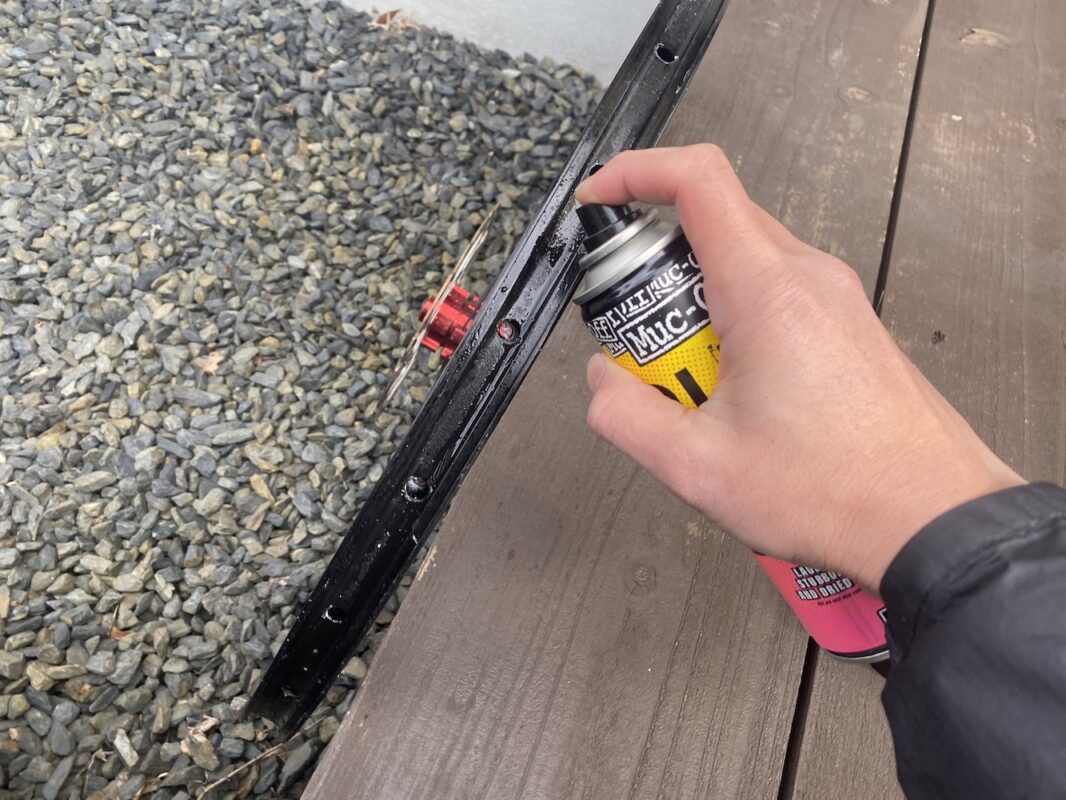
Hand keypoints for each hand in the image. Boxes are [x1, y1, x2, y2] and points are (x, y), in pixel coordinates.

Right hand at [575, 145, 1022, 591]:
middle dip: (655, 271)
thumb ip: (627, 416)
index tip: (599, 199)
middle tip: (639, 340)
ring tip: (693, 384)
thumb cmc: (838, 490)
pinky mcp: (846, 322)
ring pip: (741, 261)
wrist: (933, 518)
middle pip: (710, 223)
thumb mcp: (699, 466)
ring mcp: (834, 296)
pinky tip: (734, 392)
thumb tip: (601, 381)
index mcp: (766, 290)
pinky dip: (733, 323)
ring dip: (694, 305)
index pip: (695, 179)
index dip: (634, 172)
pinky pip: (774, 293)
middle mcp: (807, 276)